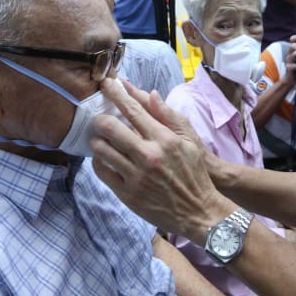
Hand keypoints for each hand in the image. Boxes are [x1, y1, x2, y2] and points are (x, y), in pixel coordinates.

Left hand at [91, 78, 234, 242]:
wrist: (198, 211)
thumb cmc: (195, 173)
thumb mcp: (190, 140)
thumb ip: (168, 116)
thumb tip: (151, 94)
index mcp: (164, 139)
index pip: (133, 110)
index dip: (116, 94)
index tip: (106, 84)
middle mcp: (149, 156)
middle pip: (111, 128)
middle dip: (100, 119)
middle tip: (98, 119)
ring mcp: (136, 176)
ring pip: (102, 150)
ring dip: (97, 141)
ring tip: (99, 139)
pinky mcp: (128, 194)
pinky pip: (102, 172)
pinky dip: (98, 162)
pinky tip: (103, 158)